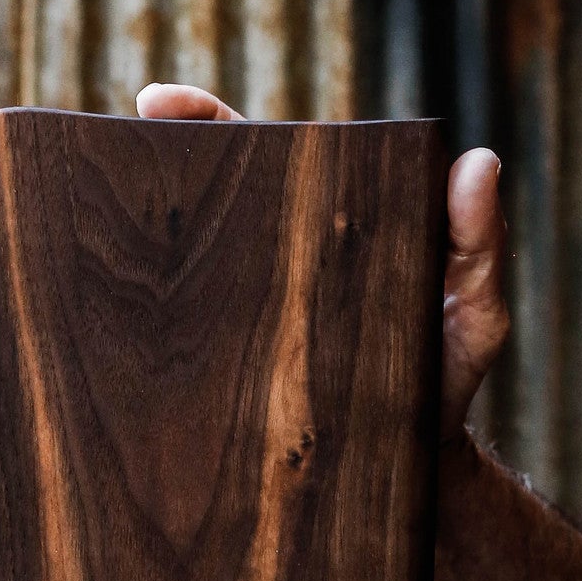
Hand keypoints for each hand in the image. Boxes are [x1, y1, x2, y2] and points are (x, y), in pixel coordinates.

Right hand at [136, 82, 507, 443]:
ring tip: (102, 231)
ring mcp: (246, 328)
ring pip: (184, 278)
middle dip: (152, 171)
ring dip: (141, 256)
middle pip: (205, 206)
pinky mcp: (230, 387)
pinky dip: (145, 343)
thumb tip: (477, 162)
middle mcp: (274, 271)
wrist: (419, 480)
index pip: (262, 158)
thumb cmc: (447, 384)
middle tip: (115, 150)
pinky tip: (106, 328)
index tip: (158, 101)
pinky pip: (183, 355)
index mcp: (324, 231)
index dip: (208, 124)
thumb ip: (478, 244)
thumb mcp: (476, 311)